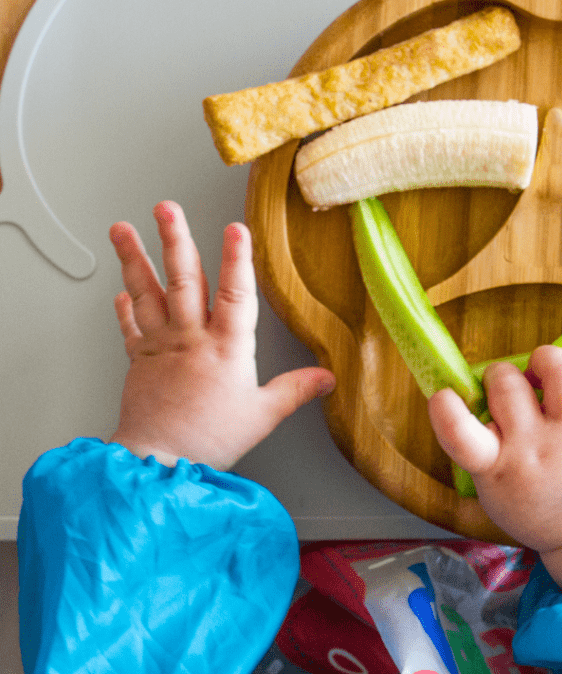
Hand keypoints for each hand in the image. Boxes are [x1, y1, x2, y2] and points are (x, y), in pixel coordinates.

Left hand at [108, 201, 335, 469]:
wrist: (157, 465)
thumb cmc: (209, 440)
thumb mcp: (262, 415)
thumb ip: (295, 390)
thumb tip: (327, 377)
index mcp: (226, 347)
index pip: (236, 294)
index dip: (237, 260)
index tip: (235, 228)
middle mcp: (191, 338)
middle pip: (183, 280)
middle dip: (175, 240)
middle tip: (166, 208)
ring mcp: (161, 346)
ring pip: (148, 293)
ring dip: (135, 258)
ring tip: (122, 229)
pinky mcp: (139, 360)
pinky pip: (130, 326)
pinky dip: (125, 305)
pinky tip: (121, 287)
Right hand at [428, 344, 561, 592]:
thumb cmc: (530, 500)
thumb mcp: (491, 485)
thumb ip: (478, 442)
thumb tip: (473, 387)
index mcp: (496, 467)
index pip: (461, 436)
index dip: (446, 410)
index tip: (442, 396)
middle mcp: (533, 447)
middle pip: (507, 384)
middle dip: (499, 374)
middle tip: (506, 388)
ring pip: (559, 371)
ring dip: (545, 360)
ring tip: (541, 372)